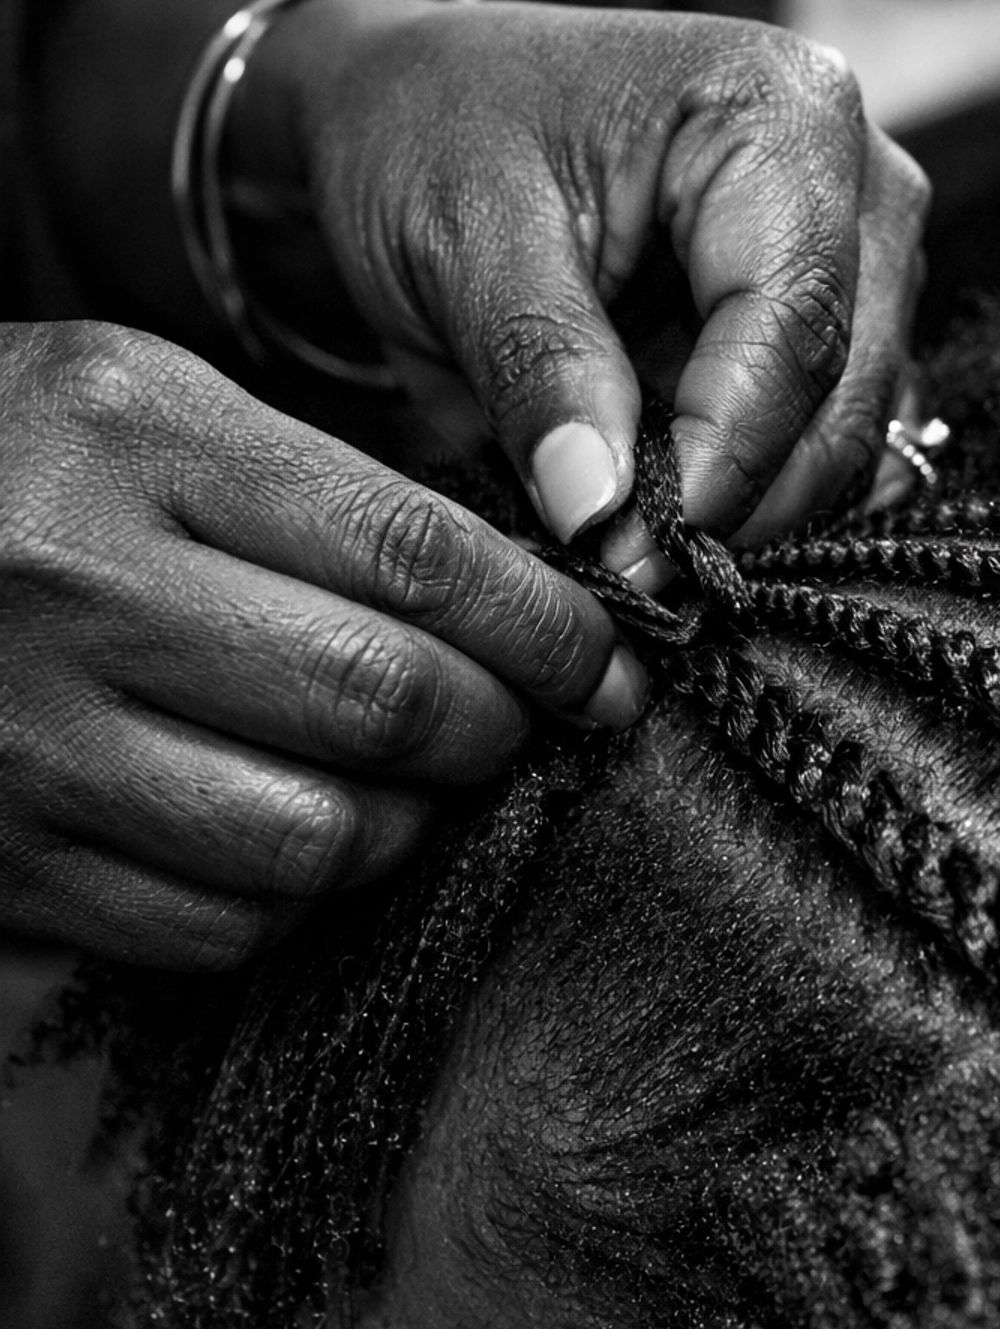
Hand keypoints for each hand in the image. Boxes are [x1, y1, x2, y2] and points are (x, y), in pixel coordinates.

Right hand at [0, 322, 641, 966]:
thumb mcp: (139, 402)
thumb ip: (320, 493)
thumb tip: (523, 607)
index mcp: (130, 432)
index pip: (417, 555)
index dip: (550, 628)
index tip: (611, 664)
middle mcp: (77, 585)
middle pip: (385, 701)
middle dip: (501, 730)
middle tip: (529, 724)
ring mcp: (31, 739)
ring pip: (317, 839)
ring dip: (409, 826)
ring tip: (413, 781)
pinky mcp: (5, 862)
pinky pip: (219, 926)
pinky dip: (296, 898)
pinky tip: (293, 830)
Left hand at [282, 1, 929, 576]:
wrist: (418, 110)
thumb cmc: (433, 139)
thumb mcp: (460, 239)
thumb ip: (540, 369)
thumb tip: (598, 512)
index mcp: (778, 113)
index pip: (793, 324)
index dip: (722, 460)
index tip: (631, 555)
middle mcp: (859, 177)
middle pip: (846, 390)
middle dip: (743, 504)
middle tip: (628, 578)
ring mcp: (863, 256)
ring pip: (854, 434)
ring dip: (753, 512)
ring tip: (635, 550)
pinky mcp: (843, 325)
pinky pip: (835, 443)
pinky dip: (758, 499)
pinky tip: (668, 522)